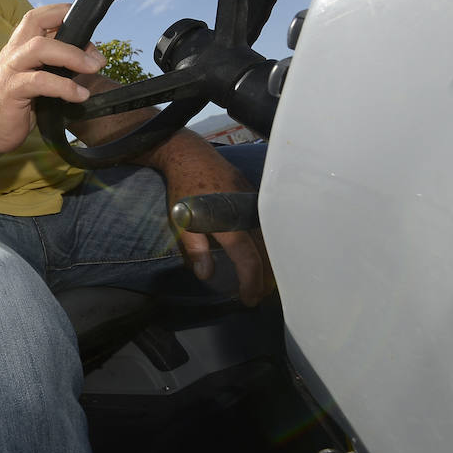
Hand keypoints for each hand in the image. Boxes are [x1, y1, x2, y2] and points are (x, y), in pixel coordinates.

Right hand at [0, 3, 105, 158]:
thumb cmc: (17, 103)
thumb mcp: (37, 77)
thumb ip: (56, 63)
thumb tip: (91, 56)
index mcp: (18, 46)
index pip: (37, 16)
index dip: (61, 12)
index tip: (86, 22)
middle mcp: (12, 52)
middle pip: (37, 23)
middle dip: (71, 30)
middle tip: (97, 54)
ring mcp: (10, 70)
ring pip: (39, 48)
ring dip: (72, 55)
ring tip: (94, 68)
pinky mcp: (11, 91)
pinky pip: (40, 81)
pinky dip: (64, 87)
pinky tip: (80, 95)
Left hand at [158, 143, 273, 305]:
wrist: (189, 153)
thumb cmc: (183, 189)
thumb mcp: (181, 220)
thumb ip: (195, 249)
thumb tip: (206, 276)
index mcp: (229, 222)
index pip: (248, 259)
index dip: (251, 283)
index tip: (248, 299)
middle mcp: (248, 213)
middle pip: (266, 253)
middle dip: (265, 279)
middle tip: (256, 296)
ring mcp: (255, 203)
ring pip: (272, 240)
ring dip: (270, 263)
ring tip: (263, 282)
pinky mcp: (257, 196)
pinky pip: (269, 225)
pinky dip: (271, 244)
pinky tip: (267, 255)